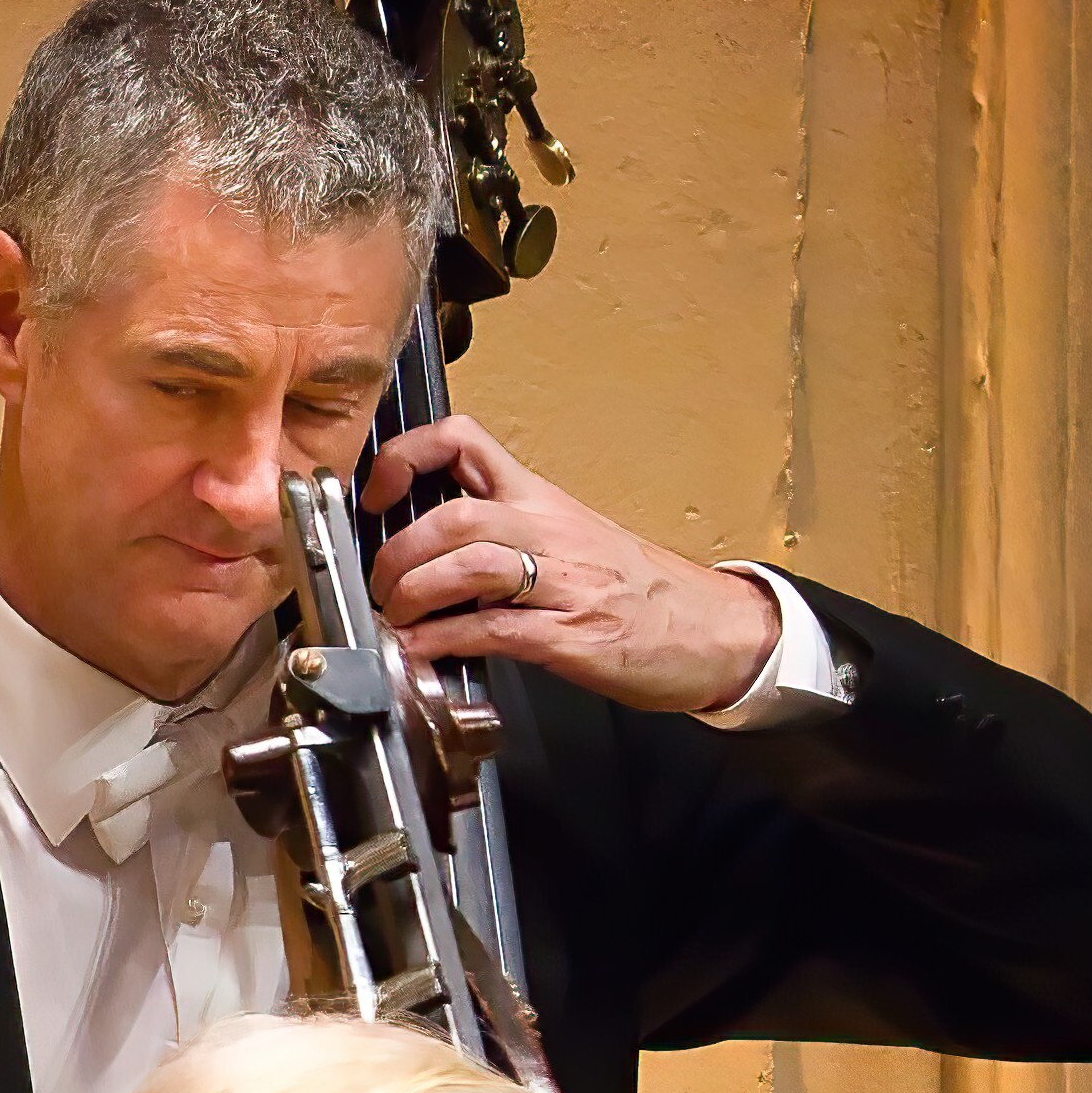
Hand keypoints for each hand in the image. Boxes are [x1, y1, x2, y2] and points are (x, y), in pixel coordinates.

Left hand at [364, 416, 787, 715]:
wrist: (713, 629)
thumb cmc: (637, 590)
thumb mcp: (566, 540)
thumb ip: (500, 535)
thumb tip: (424, 548)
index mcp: (541, 501)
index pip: (466, 442)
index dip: (408, 456)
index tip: (377, 490)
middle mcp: (549, 531)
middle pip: (452, 514)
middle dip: (398, 553)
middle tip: (383, 585)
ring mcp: (563, 582)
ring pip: (467, 563)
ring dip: (414, 593)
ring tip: (399, 617)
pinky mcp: (570, 634)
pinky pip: (492, 629)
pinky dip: (441, 640)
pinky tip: (420, 650)